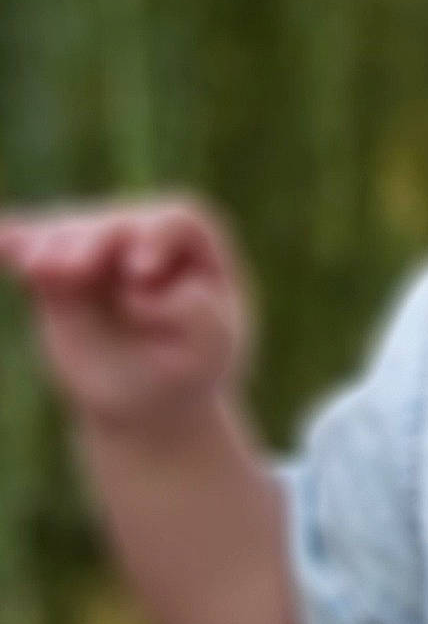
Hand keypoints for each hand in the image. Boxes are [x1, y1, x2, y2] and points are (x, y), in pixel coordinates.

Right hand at [0, 199, 252, 432]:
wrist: (148, 400)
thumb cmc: (190, 365)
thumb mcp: (212, 346)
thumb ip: (196, 315)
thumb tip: (140, 292)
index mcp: (192, 245)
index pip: (175, 223)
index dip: (156, 238)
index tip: (140, 272)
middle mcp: (141, 237)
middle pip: (115, 224)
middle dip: (93, 242)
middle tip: (73, 268)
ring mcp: (95, 253)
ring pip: (67, 236)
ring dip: (49, 246)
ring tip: (34, 267)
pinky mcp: (55, 277)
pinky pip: (29, 251)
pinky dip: (13, 244)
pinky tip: (2, 240)